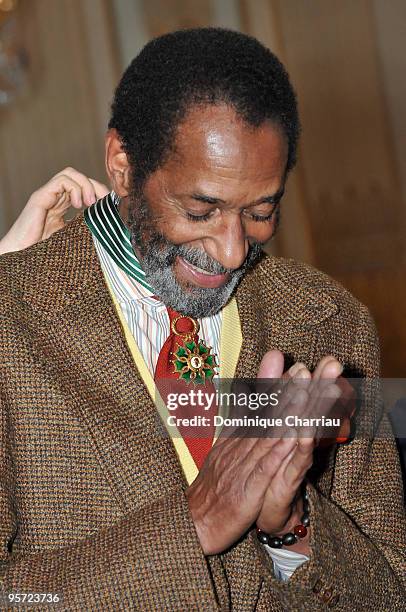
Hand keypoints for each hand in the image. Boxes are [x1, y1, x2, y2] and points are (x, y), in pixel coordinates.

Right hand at [0, 167, 108, 253]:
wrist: (22, 257)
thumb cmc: (45, 252)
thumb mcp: (74, 238)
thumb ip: (86, 228)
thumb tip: (108, 225)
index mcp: (63, 207)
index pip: (85, 188)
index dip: (100, 193)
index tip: (111, 205)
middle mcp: (56, 199)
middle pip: (79, 178)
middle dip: (97, 186)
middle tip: (105, 202)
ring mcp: (47, 196)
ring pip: (70, 174)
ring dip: (86, 185)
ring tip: (91, 203)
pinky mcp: (40, 197)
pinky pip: (61, 180)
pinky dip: (75, 188)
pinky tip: (79, 205)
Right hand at [186, 351, 342, 555]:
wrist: (194, 524)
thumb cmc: (212, 491)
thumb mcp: (222, 453)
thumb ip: (236, 427)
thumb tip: (243, 401)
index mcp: (234, 438)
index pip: (256, 409)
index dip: (272, 383)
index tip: (286, 361)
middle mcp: (238, 447)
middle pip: (265, 415)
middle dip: (286, 390)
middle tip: (301, 368)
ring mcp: (242, 466)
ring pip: (269, 435)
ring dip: (288, 413)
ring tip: (305, 391)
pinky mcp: (247, 490)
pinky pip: (266, 467)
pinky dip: (280, 450)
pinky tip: (294, 436)